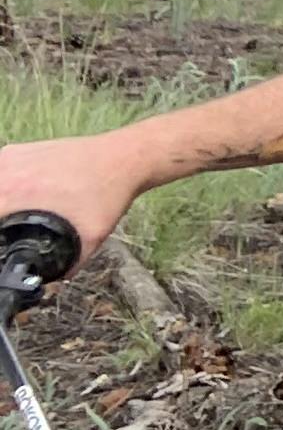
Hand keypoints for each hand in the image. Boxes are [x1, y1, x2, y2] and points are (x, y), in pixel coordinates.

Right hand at [0, 133, 151, 259]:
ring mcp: (9, 158)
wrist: (124, 158)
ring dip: (2, 202)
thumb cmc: (108, 193)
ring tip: (16, 215)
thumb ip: (70, 263)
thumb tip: (54, 279)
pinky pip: (0, 172)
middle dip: (2, 218)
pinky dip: (5, 185)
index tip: (6, 239)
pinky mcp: (18, 150)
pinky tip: (20, 195)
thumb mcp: (90, 237)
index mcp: (12, 193)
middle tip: (12, 230)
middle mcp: (5, 172)